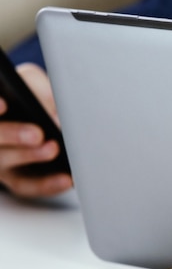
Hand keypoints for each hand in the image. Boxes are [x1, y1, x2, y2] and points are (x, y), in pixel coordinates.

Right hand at [0, 63, 71, 196]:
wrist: (45, 117)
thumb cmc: (35, 95)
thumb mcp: (34, 83)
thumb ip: (40, 91)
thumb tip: (56, 116)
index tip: (5, 105)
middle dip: (13, 135)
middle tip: (37, 134)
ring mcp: (1, 158)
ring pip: (7, 161)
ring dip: (30, 156)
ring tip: (53, 149)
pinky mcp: (16, 178)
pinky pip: (28, 185)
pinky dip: (48, 183)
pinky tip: (67, 178)